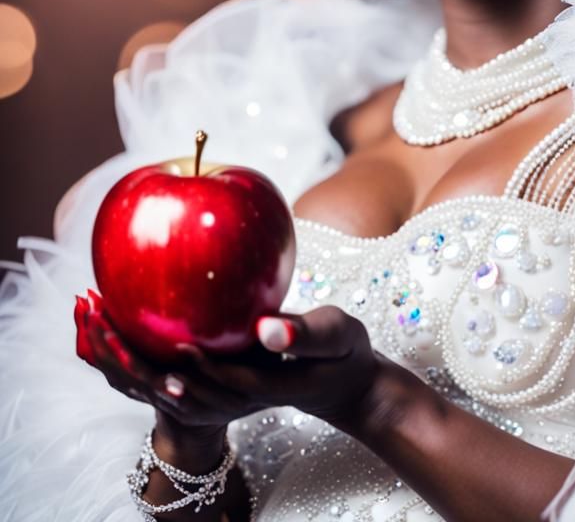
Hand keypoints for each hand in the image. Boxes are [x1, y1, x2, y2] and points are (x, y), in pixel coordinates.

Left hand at [74, 289, 382, 433]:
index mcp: (262, 384)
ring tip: (94, 316)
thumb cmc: (342, 351)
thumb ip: (305, 332)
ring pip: (163, 385)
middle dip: (137, 361)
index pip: (218, 381)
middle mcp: (233, 394)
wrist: (339, 380)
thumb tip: (267, 328)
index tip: (170, 336)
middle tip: (104, 318)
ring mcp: (222, 391)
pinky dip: (138, 356)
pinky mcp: (215, 378)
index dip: (192, 363)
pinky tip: (119, 319)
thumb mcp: (336, 337)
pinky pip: (167, 373)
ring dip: (125, 358)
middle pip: (176, 388)